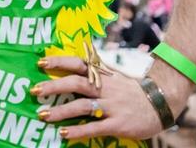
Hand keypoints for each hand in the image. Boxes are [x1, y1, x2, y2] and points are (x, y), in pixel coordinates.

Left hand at [34, 55, 166, 140]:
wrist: (161, 103)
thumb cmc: (132, 91)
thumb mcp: (114, 77)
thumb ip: (96, 72)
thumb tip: (76, 61)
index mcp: (103, 76)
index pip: (78, 64)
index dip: (59, 62)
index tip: (40, 62)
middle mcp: (105, 88)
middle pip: (76, 83)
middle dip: (54, 86)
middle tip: (34, 90)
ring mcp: (111, 106)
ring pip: (82, 106)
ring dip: (61, 111)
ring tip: (43, 115)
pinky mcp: (118, 124)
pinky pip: (95, 127)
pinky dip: (78, 131)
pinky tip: (63, 134)